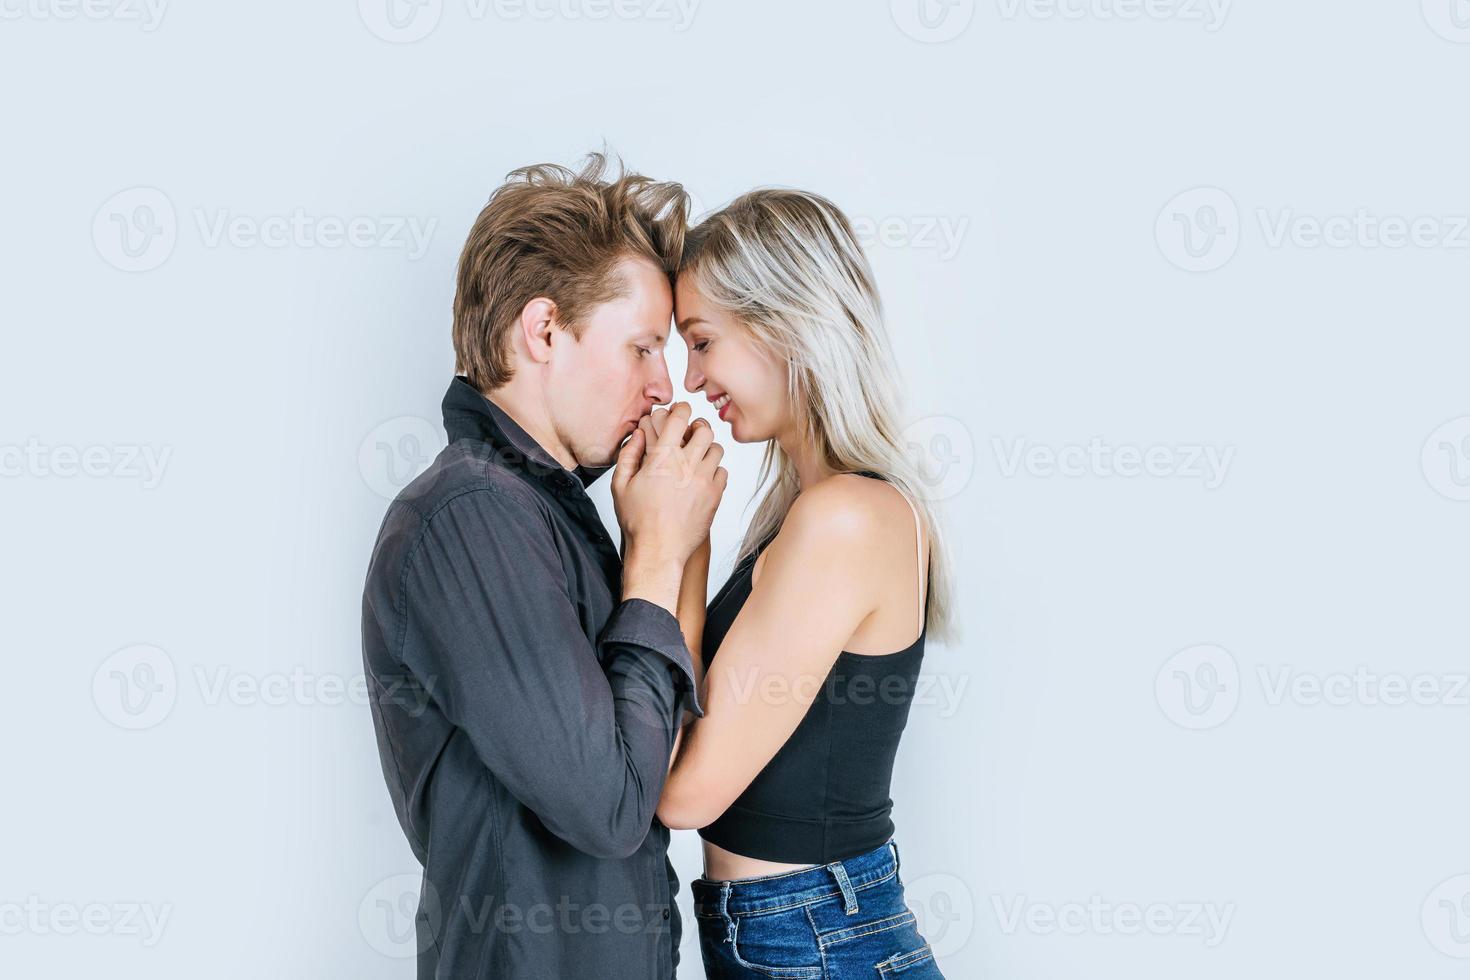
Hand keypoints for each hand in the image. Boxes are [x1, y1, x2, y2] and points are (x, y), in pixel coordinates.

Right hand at [611, 403, 726, 607]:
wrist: (659, 551)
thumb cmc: (639, 522)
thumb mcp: (621, 485)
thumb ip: (629, 455)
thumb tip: (639, 434)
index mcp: (662, 458)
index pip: (679, 418)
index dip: (681, 409)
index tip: (680, 411)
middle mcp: (686, 465)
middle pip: (704, 429)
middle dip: (698, 427)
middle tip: (691, 433)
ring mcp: (704, 480)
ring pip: (717, 449)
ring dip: (707, 449)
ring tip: (697, 456)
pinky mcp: (715, 496)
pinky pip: (723, 472)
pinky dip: (715, 470)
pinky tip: (702, 477)